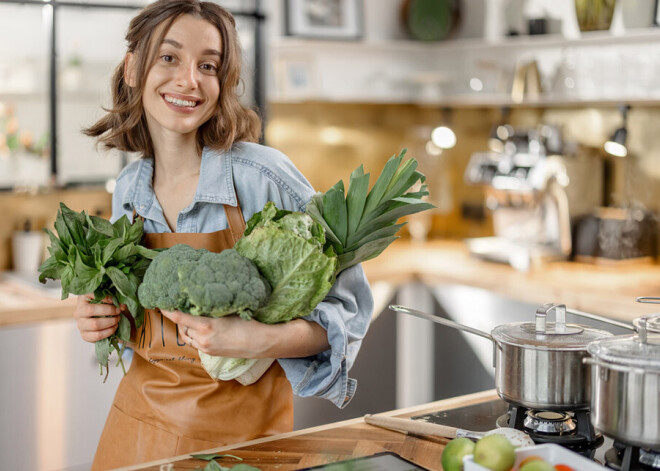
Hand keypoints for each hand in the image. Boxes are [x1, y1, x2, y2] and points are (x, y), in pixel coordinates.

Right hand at [74, 294, 123, 342]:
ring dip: (110, 322)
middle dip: (108, 311)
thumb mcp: (111, 300)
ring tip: (117, 320)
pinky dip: (108, 332)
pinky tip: (114, 327)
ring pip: (94, 324)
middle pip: (90, 310)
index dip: (103, 297)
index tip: (113, 300)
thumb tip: (121, 306)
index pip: (89, 294)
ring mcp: (80, 324)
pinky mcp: (84, 335)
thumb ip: (116, 301)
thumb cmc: (108, 307)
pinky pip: (97, 335)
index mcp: (83, 299)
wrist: (104, 321)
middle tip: (118, 311)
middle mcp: (78, 311)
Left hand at [160, 309, 329, 358]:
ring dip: (187, 327)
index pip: (179, 316)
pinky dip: (195, 334)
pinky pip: (196, 342)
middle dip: (181, 317)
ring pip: (188, 335)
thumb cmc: (249, 322)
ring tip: (193, 317)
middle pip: (182, 326)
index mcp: (206, 325)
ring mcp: (206, 347)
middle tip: (180, 306)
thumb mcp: (230, 309)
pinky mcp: (210, 353)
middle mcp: (203, 338)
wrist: (262, 342)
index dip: (167, 310)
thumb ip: (213, 304)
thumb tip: (202, 293)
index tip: (159, 302)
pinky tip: (204, 328)